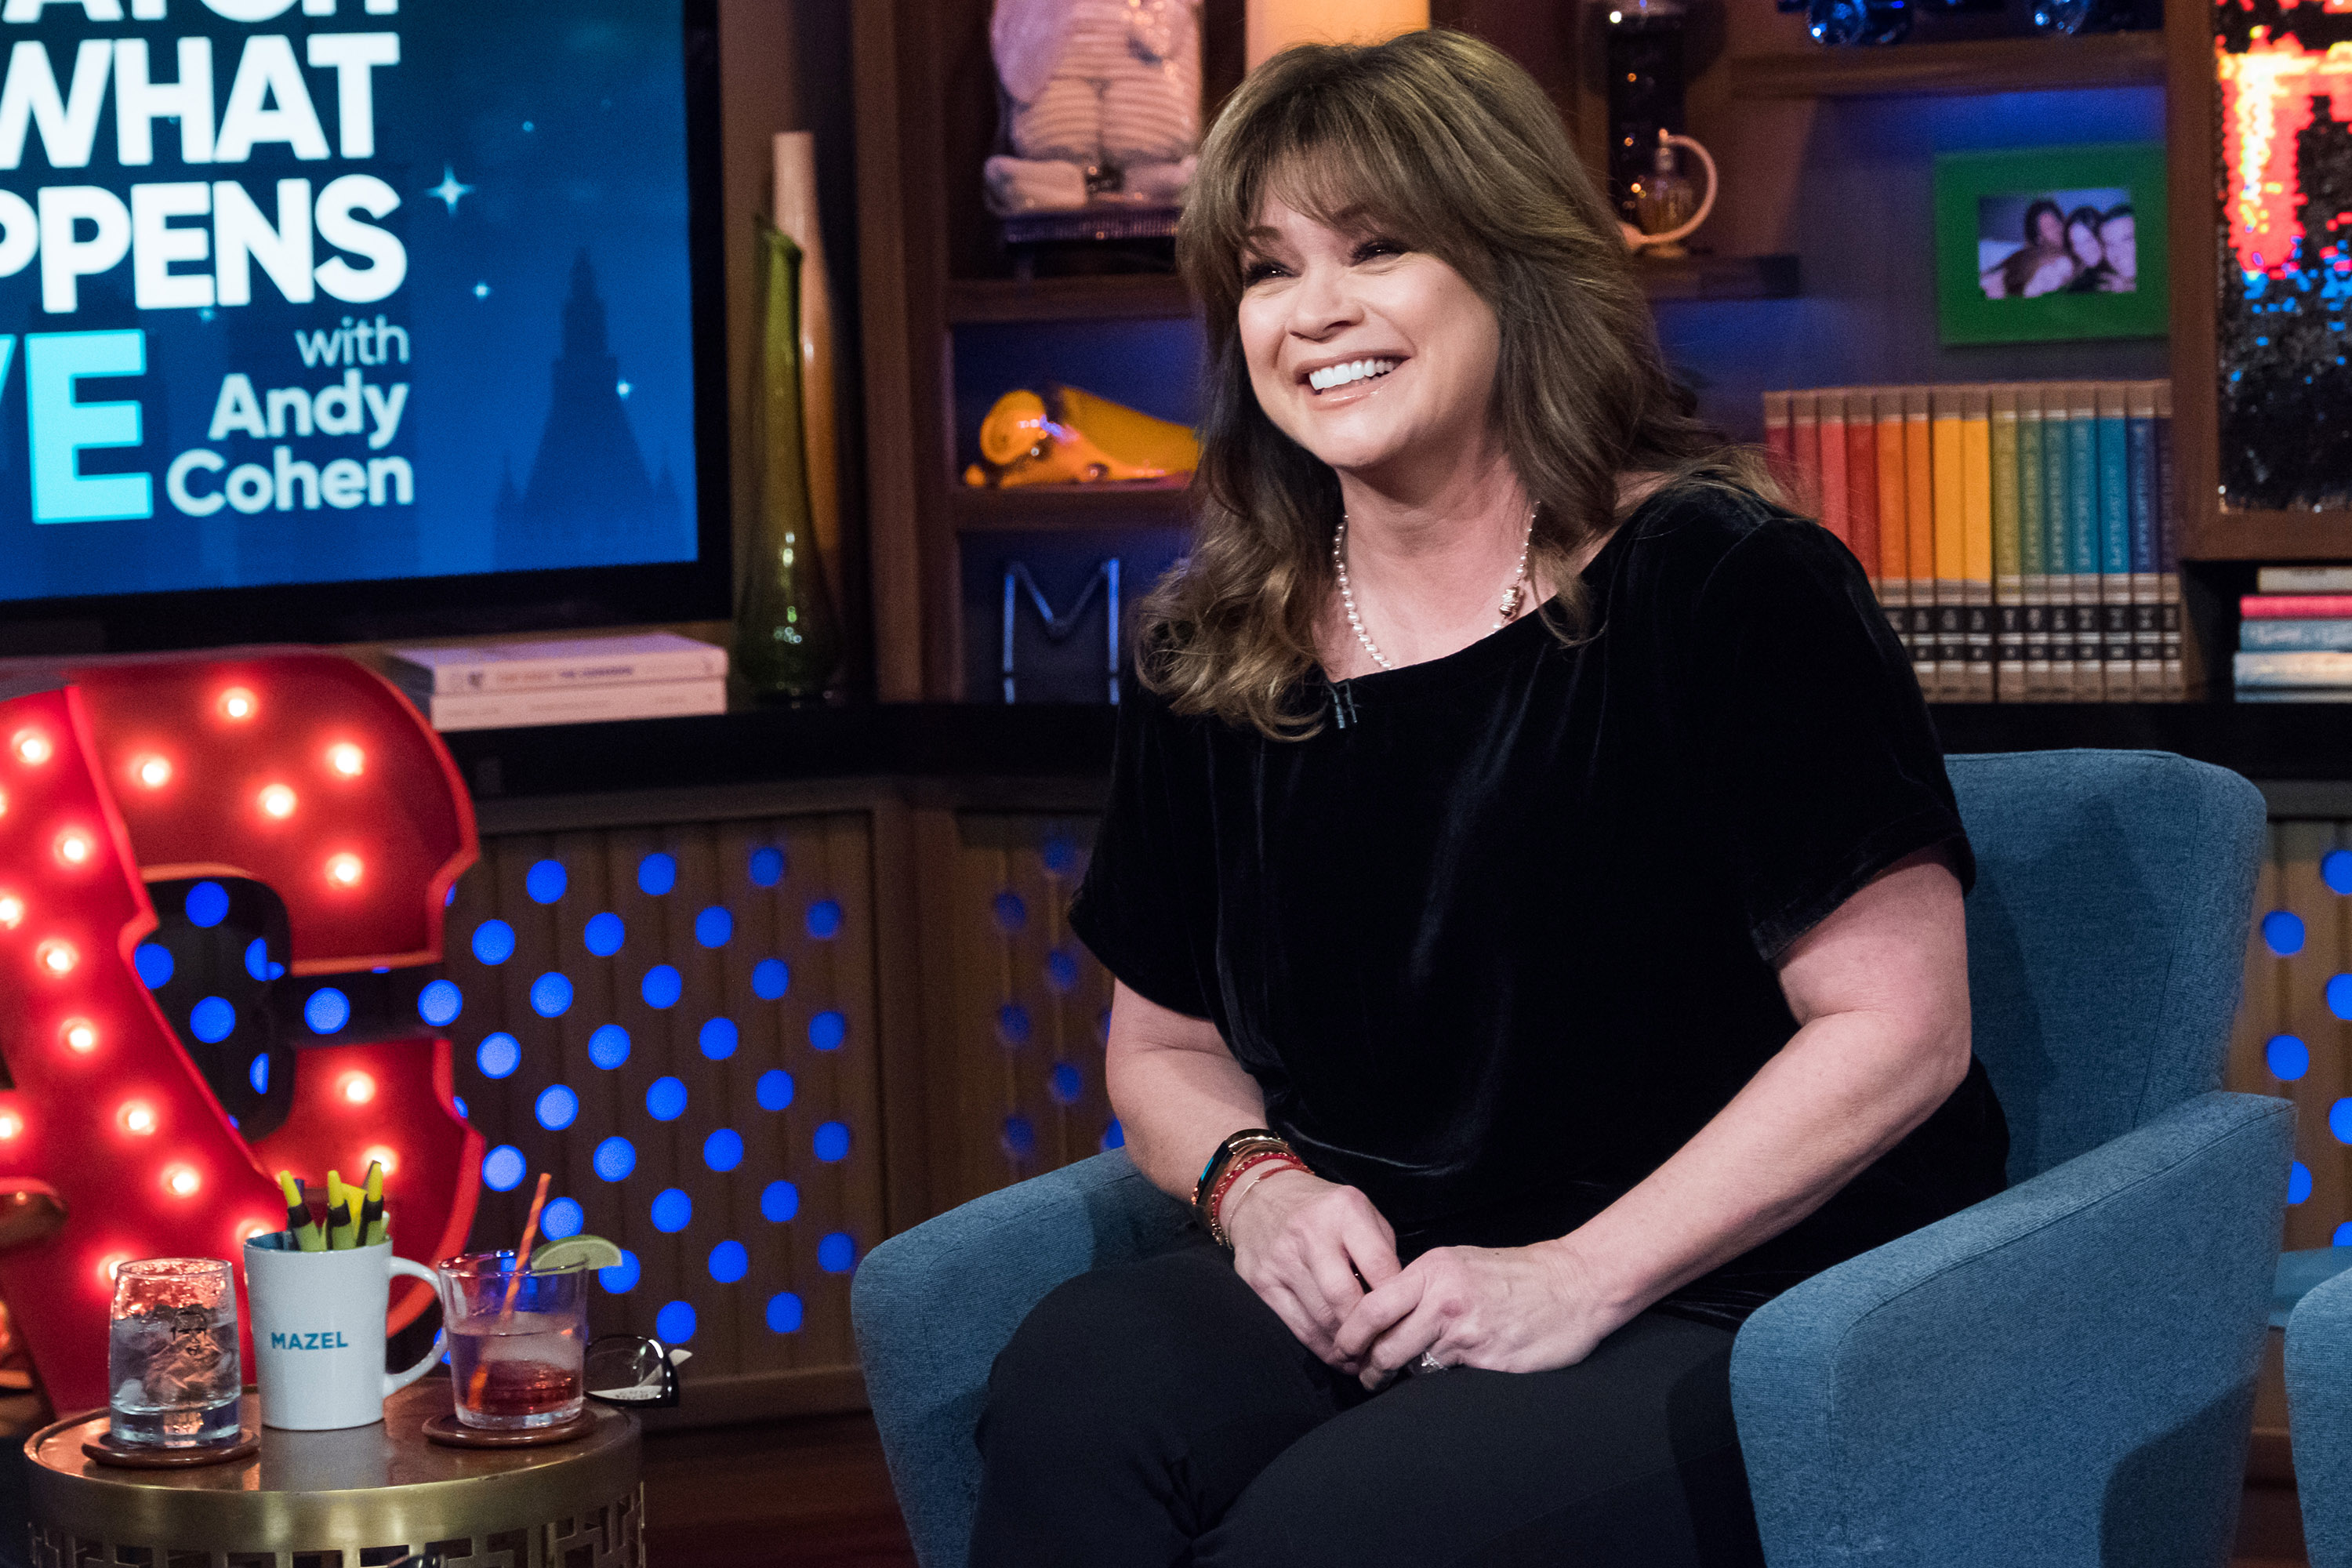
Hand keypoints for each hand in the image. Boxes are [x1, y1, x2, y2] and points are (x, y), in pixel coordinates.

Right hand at [1225, 1168, 1401, 1371]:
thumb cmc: (1323, 1210)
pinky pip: (1296, 1326)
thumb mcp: (1361, 1211)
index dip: (1395, 1301)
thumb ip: (1382, 1250)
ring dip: (1346, 1346)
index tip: (1405, 1320)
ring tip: (1364, 1358)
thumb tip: (1397, 1302)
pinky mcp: (1261, 1282)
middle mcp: (1309, 1233)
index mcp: (1343, 1210)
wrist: (1261, 1197)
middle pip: (1345, 1299)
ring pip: (1321, 1319)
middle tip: (1383, 1349)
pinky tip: (1336, 1352)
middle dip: (1367, 1331)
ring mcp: (1281, 1259)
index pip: (1379, 1266)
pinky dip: (1320, 1346)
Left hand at [1333, 1239, 1631, 1390]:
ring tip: (1392, 1381)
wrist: (1576, 1285)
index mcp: (1433, 1269)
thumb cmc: (1518, 1276)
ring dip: (1398, 1377)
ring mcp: (1466, 1332)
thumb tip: (1385, 1311)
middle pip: (1384, 1344)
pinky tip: (1439, 1378)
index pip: (1373, 1306)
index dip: (1350, 1334)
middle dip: (1367, 1367)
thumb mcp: (1462, 1263)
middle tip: (1362, 1375)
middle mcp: (1444, 1298)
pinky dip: (1436, 1382)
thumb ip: (1423, 1285)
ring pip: (1411, 1365)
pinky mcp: (1487, 1360)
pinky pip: (1446, 1379)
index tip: (1343, 1348)